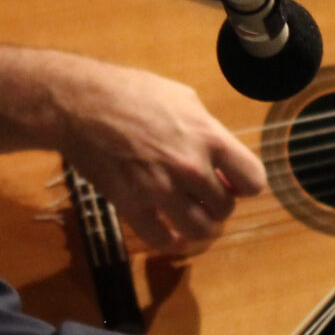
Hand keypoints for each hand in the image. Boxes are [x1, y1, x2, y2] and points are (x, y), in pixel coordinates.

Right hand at [51, 58, 267, 247]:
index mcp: (209, 137)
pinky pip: (161, 239)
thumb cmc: (132, 92)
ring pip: (199, 230)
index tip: (235, 184)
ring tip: (193, 218)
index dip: (246, 185)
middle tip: (205, 198)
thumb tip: (222, 155)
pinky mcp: (132, 205)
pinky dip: (170, 242)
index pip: (253, 179)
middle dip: (219, 205)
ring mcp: (160, 189)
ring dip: (200, 228)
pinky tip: (170, 234)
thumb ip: (208, 129)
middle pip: (225, 208)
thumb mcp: (183, 98)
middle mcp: (190, 167)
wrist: (81, 104)